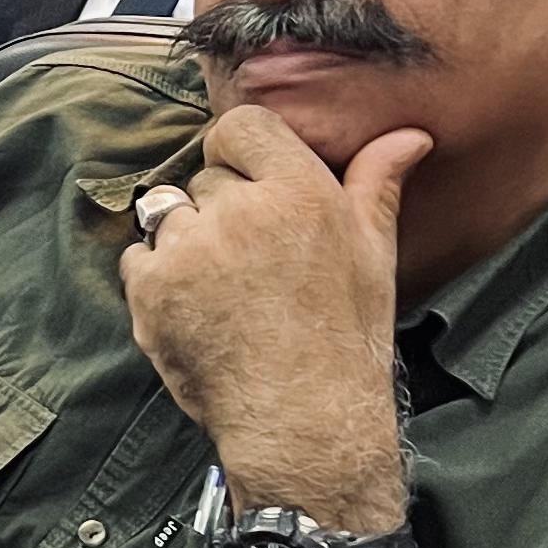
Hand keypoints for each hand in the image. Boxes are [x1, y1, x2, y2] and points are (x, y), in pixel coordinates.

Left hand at [123, 105, 426, 528]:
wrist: (303, 422)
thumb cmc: (346, 339)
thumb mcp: (373, 254)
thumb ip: (377, 184)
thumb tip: (408, 135)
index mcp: (299, 192)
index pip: (241, 125)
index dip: (243, 153)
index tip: (255, 187)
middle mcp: (239, 211)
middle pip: (207, 176)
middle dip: (224, 207)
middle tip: (254, 260)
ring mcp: (188, 249)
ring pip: (170, 213)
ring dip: (189, 240)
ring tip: (227, 288)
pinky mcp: (150, 288)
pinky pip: (139, 256)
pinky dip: (158, 277)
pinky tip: (198, 308)